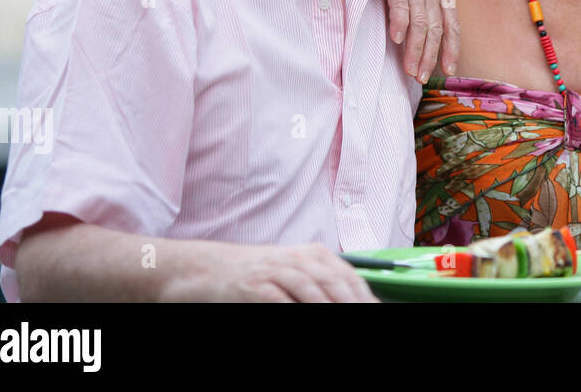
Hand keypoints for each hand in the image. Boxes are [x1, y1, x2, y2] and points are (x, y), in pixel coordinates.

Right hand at [167, 242, 379, 302]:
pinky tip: (308, 320)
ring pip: (313, 293)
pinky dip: (295, 312)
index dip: (366, 298)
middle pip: (336, 286)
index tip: (377, 312)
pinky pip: (280, 301)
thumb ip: (320, 285)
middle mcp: (298, 259)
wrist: (202, 269)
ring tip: (345, 324)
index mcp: (314, 255)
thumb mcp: (291, 273)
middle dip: (353, 306)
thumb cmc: (252, 275)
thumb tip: (353, 300)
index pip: (350, 279)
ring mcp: (275, 271)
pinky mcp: (253, 286)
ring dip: (330, 310)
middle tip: (367, 318)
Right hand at [376, 0, 459, 82]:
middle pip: (436, 29)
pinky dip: (400, 23)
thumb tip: (419, 29)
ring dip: (415, 49)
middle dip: (430, 56)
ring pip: (420, 23)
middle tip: (422, 77)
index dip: (451, 48)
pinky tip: (396, 39)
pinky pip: (401, 4)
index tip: (448, 69)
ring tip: (410, 69)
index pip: (452, 24)